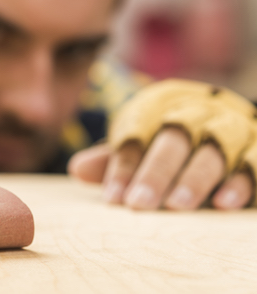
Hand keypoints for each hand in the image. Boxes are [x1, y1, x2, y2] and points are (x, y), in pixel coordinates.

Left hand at [69, 130, 253, 209]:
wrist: (223, 115)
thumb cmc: (169, 138)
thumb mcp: (140, 144)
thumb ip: (114, 158)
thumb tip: (77, 168)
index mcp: (159, 111)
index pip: (136, 138)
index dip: (123, 168)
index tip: (112, 199)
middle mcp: (194, 117)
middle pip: (172, 141)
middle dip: (155, 173)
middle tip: (138, 204)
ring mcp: (228, 133)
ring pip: (212, 153)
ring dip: (194, 179)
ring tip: (177, 205)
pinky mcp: (255, 151)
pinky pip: (252, 164)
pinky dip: (240, 183)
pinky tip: (224, 204)